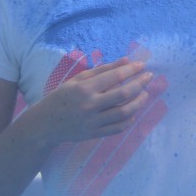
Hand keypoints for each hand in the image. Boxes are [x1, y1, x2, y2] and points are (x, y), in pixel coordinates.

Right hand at [37, 56, 155, 143]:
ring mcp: (93, 122)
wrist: (46, 124)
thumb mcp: (78, 79)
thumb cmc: (62, 97)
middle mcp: (90, 105)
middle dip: (140, 83)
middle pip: (123, 94)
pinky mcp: (95, 134)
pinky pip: (118, 128)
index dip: (131, 70)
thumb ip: (103, 69)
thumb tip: (126, 60)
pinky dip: (129, 120)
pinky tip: (134, 111)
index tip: (142, 65)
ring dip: (139, 102)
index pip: (114, 76)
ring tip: (145, 93)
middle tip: (149, 77)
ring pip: (124, 112)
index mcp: (84, 88)